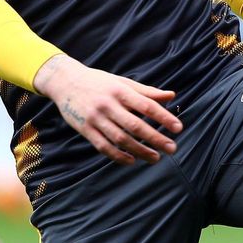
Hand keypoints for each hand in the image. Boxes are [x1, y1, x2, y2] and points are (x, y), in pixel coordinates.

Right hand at [34, 55, 182, 164]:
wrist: (65, 82)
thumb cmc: (99, 82)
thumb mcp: (122, 82)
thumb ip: (146, 92)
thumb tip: (171, 96)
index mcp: (120, 91)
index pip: (146, 105)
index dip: (164, 117)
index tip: (178, 128)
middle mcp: (108, 105)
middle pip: (135, 125)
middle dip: (155, 138)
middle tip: (172, 148)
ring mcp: (95, 118)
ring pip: (121, 139)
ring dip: (140, 151)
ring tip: (156, 158)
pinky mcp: (85, 130)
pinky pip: (104, 146)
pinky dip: (118, 156)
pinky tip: (132, 161)